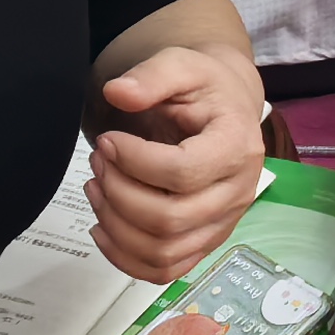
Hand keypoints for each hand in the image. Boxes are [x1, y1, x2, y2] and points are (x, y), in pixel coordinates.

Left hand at [87, 41, 265, 281]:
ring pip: (163, 251)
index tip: (108, 140)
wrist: (226, 108)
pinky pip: (164, 270)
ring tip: (95, 187)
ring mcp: (222, 224)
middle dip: (119, 192)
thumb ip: (152, 75)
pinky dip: (126, 259)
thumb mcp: (182, 64)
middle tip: (97, 161)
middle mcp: (238, 193)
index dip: (134, 161)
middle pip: (170, 218)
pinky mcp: (205, 242)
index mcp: (237, 147)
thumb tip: (116, 92)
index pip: (183, 172)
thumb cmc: (205, 88)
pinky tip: (102, 228)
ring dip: (116, 224)